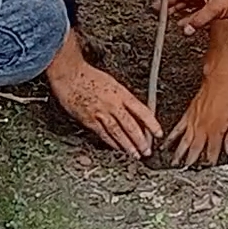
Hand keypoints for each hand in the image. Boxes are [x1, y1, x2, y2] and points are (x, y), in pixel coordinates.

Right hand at [48, 41, 162, 157]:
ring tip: (135, 154)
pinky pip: (103, 133)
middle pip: (131, 125)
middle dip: (141, 140)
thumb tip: (134, 110)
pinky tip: (117, 148)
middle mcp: (113, 104)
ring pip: (118, 132)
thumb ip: (123, 97)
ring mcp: (101, 112)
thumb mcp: (112, 83)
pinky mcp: (89, 119)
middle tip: (147, 151)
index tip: (158, 133)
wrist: (69, 74)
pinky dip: (111, 142)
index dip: (152, 123)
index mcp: (121, 93)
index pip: (142, 111)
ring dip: (128, 145)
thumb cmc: (88, 75)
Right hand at [165, 75, 227, 165]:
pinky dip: (172, 137)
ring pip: (185, 142)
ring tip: (174, 164)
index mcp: (217, 131)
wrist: (218, 80)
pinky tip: (166, 143)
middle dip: (191, 163)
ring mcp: (194, 123)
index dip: (210, 163)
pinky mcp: (188, 115)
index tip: (207, 170)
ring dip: (179, 154)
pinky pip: (178, 129)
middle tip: (186, 171)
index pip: (213, 152)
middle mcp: (203, 129)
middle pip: (196, 150)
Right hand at [166, 0, 227, 33]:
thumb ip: (199, 18)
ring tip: (168, 16)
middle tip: (159, 8)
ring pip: (189, 4)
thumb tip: (186, 27)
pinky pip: (198, 13)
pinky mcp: (216, 8)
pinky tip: (186, 24)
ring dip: (179, 10)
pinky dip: (191, 18)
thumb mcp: (215, 7)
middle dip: (170, 1)